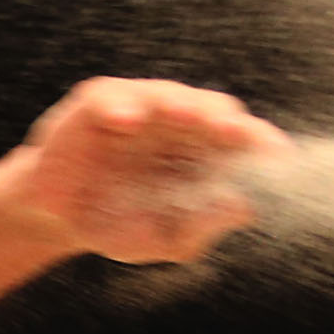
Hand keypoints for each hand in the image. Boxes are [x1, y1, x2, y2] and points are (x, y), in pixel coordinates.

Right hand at [4, 78, 289, 266]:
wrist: (56, 219)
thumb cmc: (117, 224)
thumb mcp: (160, 239)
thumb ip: (199, 228)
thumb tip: (243, 208)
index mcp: (203, 155)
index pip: (242, 140)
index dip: (261, 144)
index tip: (277, 158)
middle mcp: (177, 126)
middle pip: (213, 110)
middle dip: (227, 121)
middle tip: (237, 134)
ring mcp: (139, 111)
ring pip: (169, 95)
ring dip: (181, 105)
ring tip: (187, 117)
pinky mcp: (98, 105)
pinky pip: (111, 97)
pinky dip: (120, 106)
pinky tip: (126, 123)